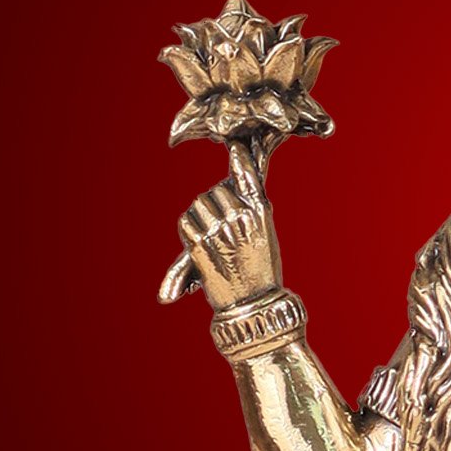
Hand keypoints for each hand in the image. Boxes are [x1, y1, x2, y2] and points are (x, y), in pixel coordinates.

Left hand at [176, 144, 281, 311]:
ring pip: (198, 204)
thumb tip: (228, 187)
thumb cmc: (260, 270)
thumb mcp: (265, 234)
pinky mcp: (200, 246)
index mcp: (260, 213)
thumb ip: (251, 209)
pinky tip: (199, 241)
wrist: (253, 304)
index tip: (235, 146)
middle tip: (222, 223)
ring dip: (200, 215)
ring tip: (211, 233)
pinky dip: (189, 228)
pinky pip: (185, 222)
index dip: (239, 158)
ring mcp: (219, 231)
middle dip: (215, 202)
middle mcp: (240, 218)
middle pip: (215, 190)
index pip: (247, 176)